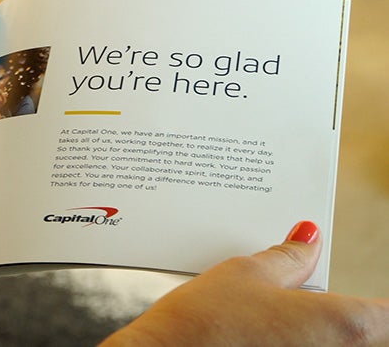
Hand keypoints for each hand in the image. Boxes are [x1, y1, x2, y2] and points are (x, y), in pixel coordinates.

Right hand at [102, 221, 388, 345]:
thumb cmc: (203, 326)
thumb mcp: (244, 274)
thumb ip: (288, 258)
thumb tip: (308, 238)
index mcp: (345, 323)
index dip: (379, 303)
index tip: (365, 296)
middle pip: (370, 334)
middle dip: (351, 320)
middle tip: (310, 303)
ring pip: (337, 346)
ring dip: (320, 334)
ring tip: (277, 323)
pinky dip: (294, 345)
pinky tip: (259, 339)